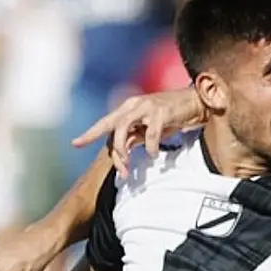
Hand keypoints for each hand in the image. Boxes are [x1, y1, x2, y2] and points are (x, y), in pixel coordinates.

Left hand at [70, 87, 206, 176]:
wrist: (195, 102)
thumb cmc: (172, 115)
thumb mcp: (149, 127)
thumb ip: (135, 136)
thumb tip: (122, 151)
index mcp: (129, 107)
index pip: (106, 122)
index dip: (90, 133)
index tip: (75, 143)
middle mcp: (134, 104)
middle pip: (112, 125)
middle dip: (112, 150)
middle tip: (119, 169)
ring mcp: (147, 107)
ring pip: (124, 127)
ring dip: (123, 149)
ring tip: (129, 164)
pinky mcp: (161, 112)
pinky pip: (150, 134)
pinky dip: (149, 147)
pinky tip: (153, 155)